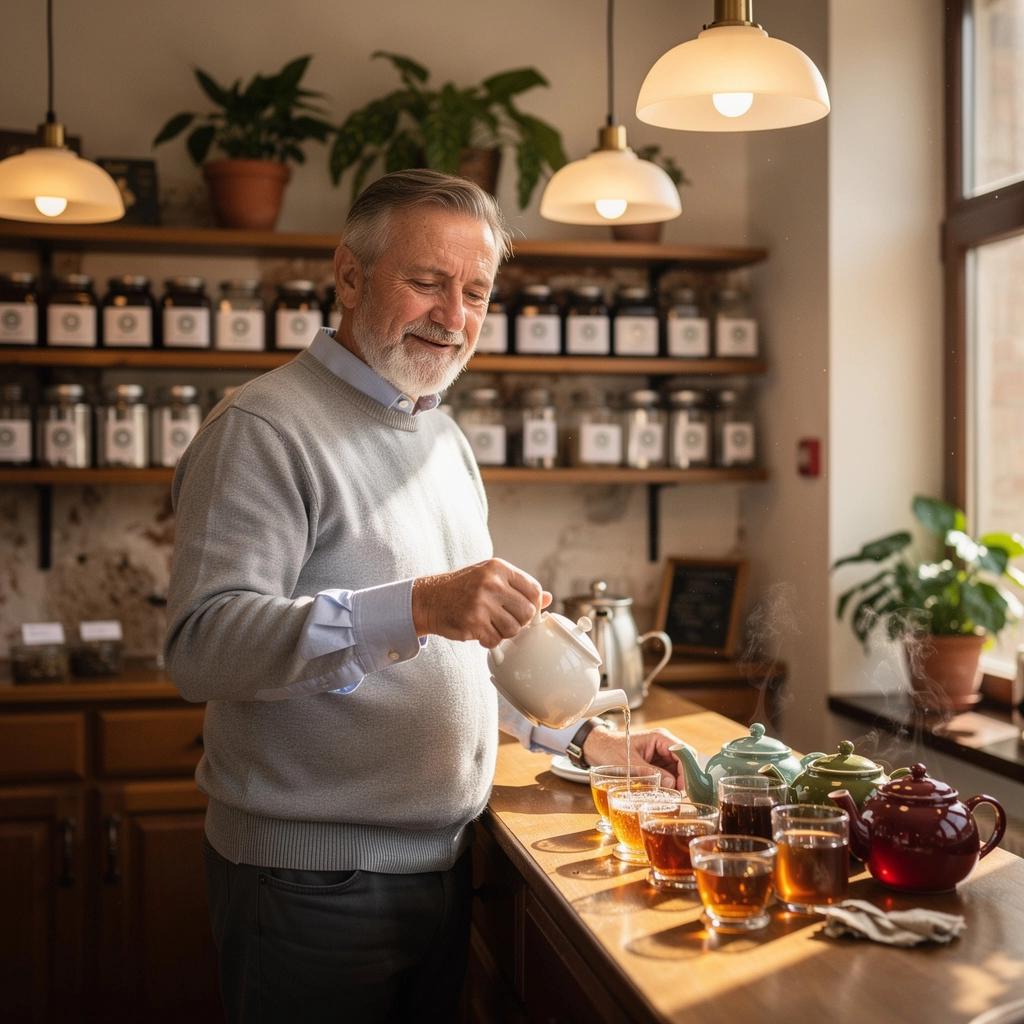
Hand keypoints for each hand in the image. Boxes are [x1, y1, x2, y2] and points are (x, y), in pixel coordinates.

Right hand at [412, 557, 552, 647]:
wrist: (429, 600)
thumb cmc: (462, 589)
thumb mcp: (490, 578)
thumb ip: (518, 587)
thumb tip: (548, 598)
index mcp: (498, 568)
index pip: (534, 590)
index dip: (533, 604)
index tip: (522, 610)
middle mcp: (491, 583)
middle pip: (527, 612)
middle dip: (520, 621)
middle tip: (505, 620)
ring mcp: (482, 603)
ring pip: (514, 629)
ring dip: (505, 633)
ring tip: (491, 626)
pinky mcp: (473, 622)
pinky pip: (496, 640)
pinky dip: (490, 641)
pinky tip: (480, 632)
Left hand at [582, 726, 687, 788]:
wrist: (597, 748)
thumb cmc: (611, 750)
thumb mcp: (630, 763)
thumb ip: (651, 772)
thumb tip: (672, 784)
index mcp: (659, 738)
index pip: (683, 752)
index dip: (687, 769)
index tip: (683, 787)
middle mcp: (663, 744)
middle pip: (684, 761)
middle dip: (684, 778)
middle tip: (679, 795)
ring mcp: (661, 754)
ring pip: (678, 770)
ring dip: (677, 783)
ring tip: (672, 796)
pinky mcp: (656, 764)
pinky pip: (670, 774)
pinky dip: (670, 784)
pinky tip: (666, 793)